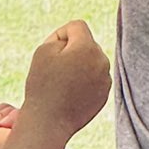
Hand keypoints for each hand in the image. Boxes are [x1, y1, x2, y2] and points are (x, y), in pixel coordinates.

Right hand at [21, 22, 110, 139]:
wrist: (48, 122)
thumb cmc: (42, 85)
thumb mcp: (44, 50)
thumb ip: (62, 37)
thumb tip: (78, 41)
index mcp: (88, 47)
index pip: (77, 26)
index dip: (60, 35)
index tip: (51, 53)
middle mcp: (102, 61)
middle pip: (85, 43)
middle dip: (71, 51)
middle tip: (54, 71)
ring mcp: (106, 79)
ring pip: (90, 61)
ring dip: (78, 66)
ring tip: (62, 84)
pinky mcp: (105, 94)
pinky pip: (93, 78)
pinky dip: (83, 81)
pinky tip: (70, 94)